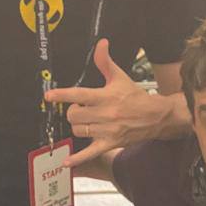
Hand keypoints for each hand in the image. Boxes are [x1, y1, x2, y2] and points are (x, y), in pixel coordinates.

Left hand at [46, 39, 176, 168]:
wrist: (156, 116)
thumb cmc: (135, 96)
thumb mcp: (120, 77)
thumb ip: (105, 62)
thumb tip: (101, 44)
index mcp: (106, 96)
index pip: (80, 95)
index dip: (63, 95)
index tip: (49, 96)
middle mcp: (106, 114)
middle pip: (74, 116)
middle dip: (73, 112)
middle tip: (79, 109)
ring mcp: (108, 130)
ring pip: (78, 130)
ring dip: (78, 126)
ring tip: (87, 122)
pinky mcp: (110, 143)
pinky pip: (90, 152)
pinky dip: (77, 158)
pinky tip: (66, 161)